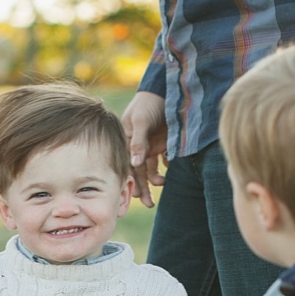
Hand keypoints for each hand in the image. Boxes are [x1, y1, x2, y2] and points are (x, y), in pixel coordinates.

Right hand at [122, 91, 168, 205]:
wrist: (165, 91)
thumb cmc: (147, 104)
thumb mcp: (141, 121)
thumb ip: (138, 143)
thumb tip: (134, 164)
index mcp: (126, 142)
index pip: (125, 166)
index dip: (128, 181)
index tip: (134, 197)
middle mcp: (137, 147)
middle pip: (138, 172)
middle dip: (142, 188)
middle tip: (148, 204)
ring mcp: (150, 146)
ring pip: (151, 169)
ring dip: (156, 179)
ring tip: (163, 183)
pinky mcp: (164, 144)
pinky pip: (165, 160)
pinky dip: (167, 166)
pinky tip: (169, 168)